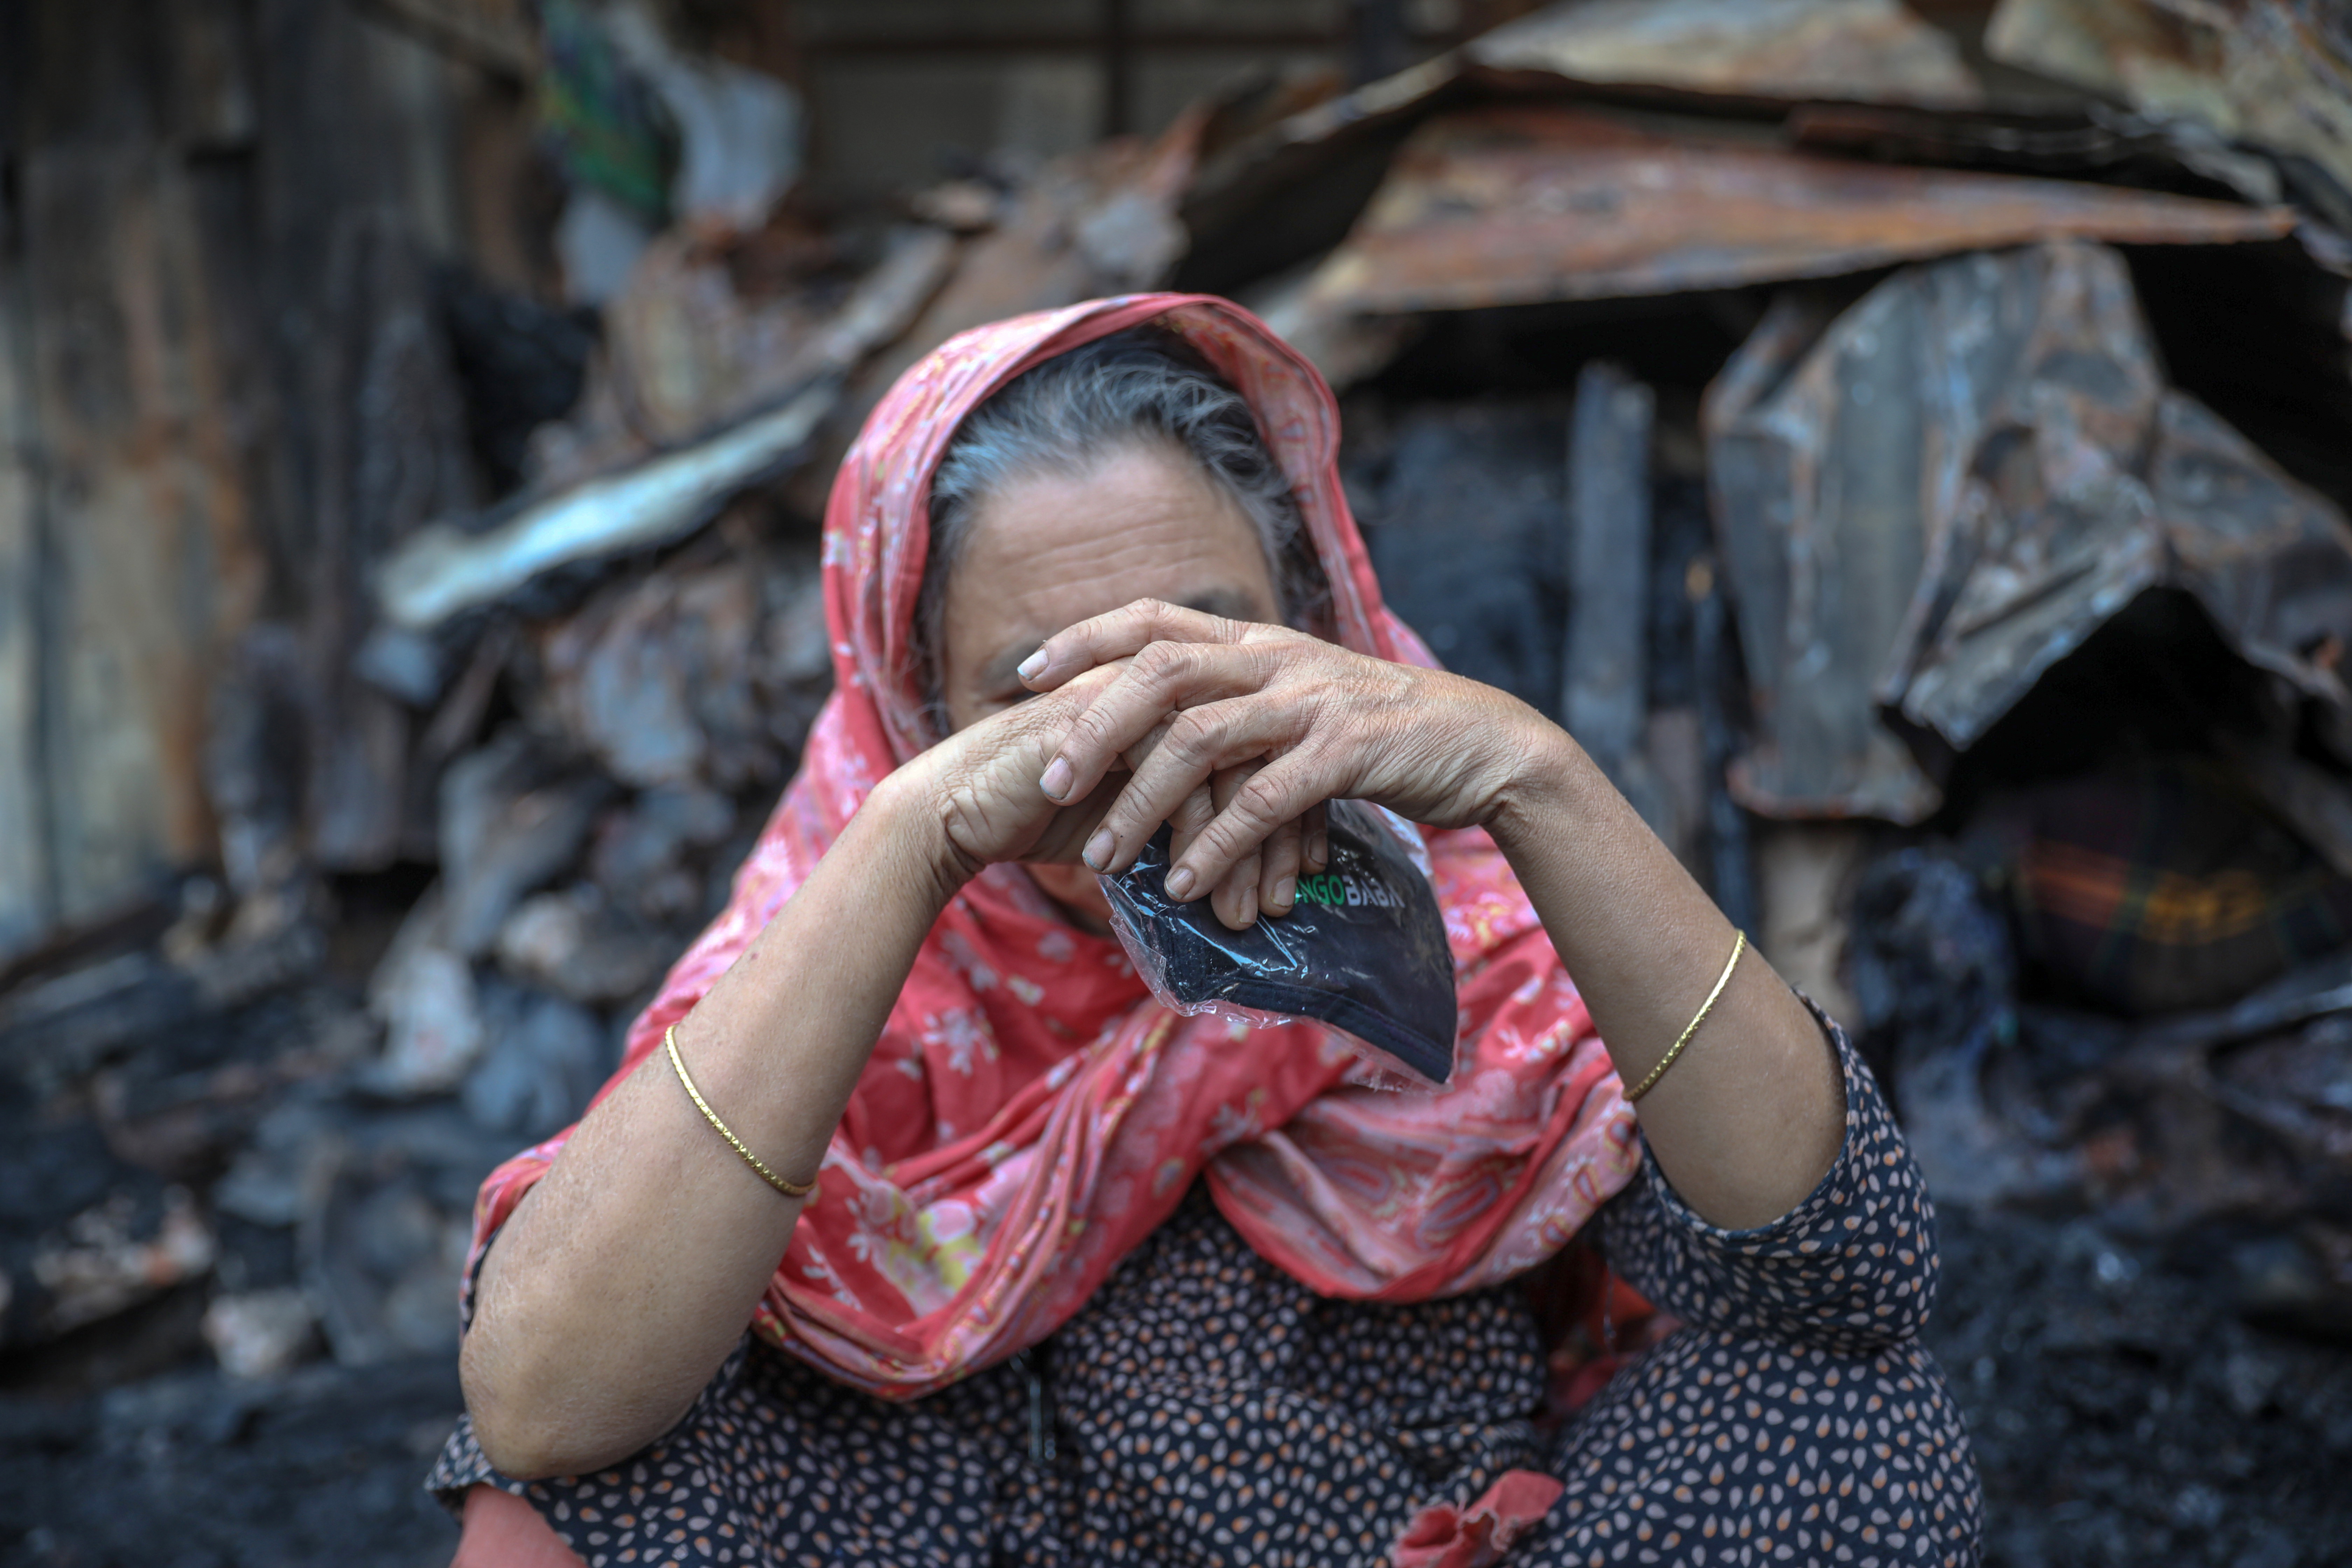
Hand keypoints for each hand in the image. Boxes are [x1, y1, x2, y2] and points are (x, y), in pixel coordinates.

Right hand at [881, 667, 1327, 922]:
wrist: (958, 811)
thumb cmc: (1045, 817)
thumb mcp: (1138, 819)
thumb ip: (1187, 820)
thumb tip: (1247, 869)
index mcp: (1180, 702)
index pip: (1265, 745)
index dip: (1292, 810)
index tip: (1302, 872)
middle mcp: (1163, 687)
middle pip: (1259, 749)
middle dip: (1279, 834)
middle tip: (1283, 903)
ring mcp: (1132, 693)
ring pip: (1226, 761)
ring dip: (1241, 847)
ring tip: (1244, 914)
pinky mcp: (1102, 715)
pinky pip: (1177, 769)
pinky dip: (1191, 832)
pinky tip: (1192, 886)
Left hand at [1018, 599, 1555, 904]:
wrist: (1482, 745)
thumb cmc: (1382, 733)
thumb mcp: (1300, 701)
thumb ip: (1238, 704)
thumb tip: (1161, 731)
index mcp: (1258, 644)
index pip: (1152, 619)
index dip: (1085, 637)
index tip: (1026, 670)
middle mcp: (1276, 660)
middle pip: (1159, 672)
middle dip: (1094, 726)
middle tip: (1048, 779)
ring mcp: (1311, 703)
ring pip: (1200, 742)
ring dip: (1142, 802)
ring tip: (1102, 857)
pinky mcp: (1344, 754)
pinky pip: (1261, 801)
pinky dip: (1214, 846)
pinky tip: (1182, 886)